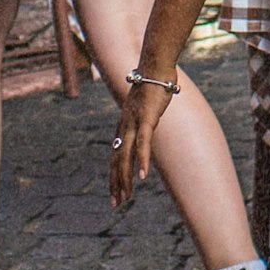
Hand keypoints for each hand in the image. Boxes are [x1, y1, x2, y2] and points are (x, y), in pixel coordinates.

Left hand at [111, 78, 173, 207]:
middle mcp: (124, 126)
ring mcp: (134, 123)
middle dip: (116, 183)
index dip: (114, 175)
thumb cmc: (152, 84)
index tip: (114, 193)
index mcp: (124, 125)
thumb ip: (143, 118)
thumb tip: (148, 123)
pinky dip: (141, 161)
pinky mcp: (147, 119)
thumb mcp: (145, 106)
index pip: (116, 155)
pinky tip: (142, 176)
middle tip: (115, 203)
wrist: (155, 66)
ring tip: (125, 197)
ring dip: (125, 178)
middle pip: (117, 160)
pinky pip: (143, 144)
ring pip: (126, 156)